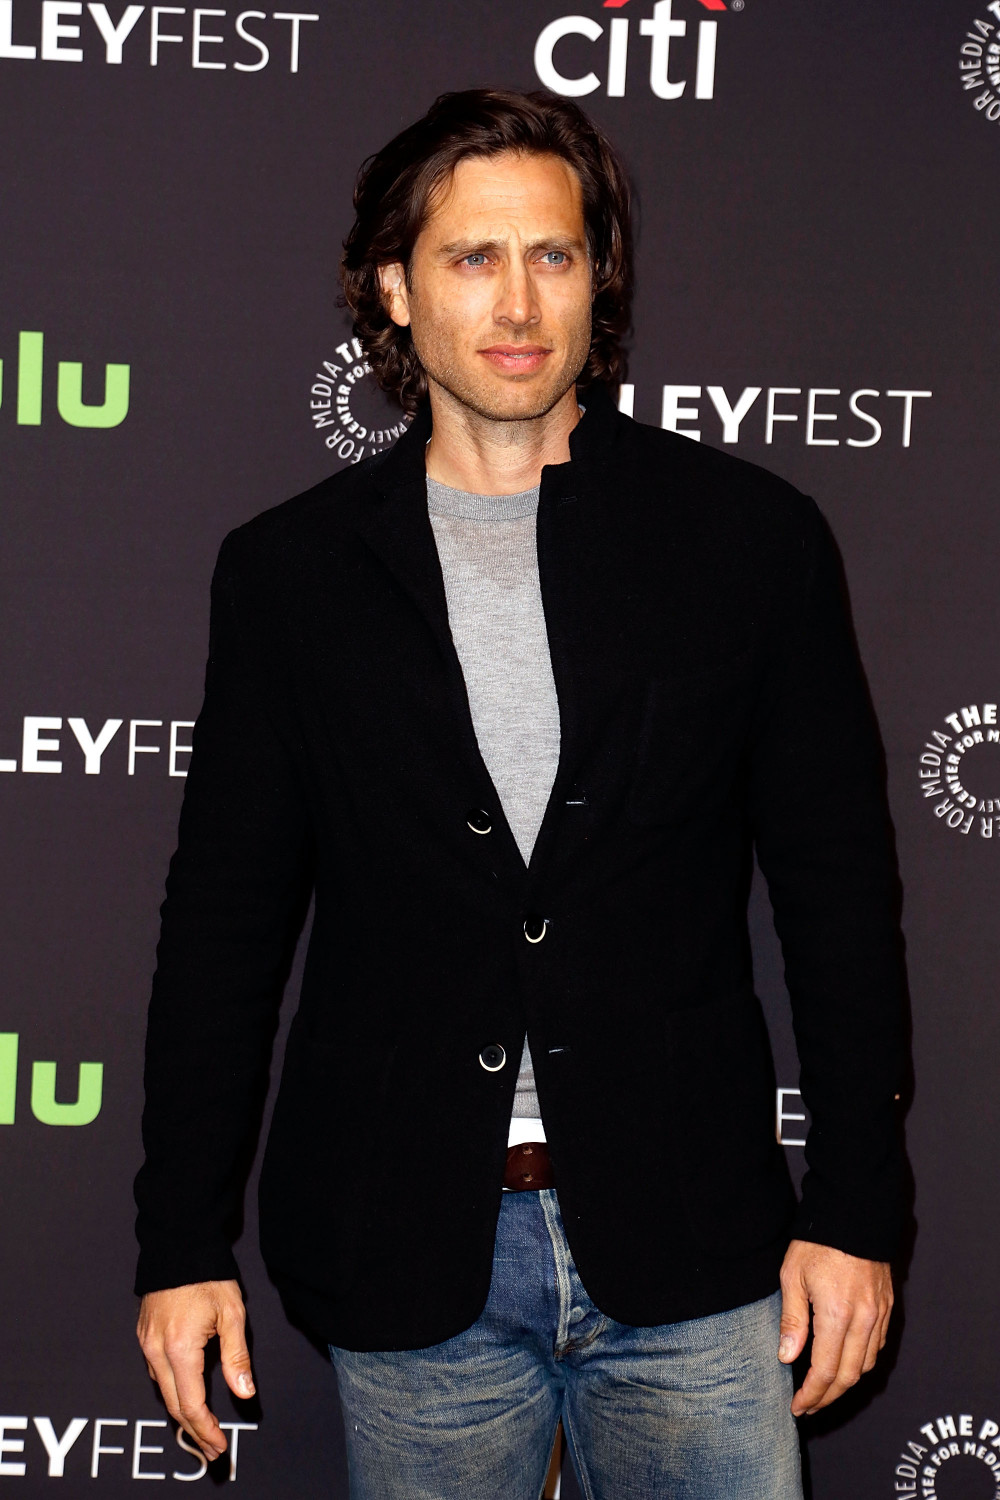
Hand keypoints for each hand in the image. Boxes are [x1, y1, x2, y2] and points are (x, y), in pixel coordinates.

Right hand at [136, 1280, 253, 1460]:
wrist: (178, 1244)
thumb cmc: (208, 1276)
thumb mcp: (232, 1314)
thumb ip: (237, 1356)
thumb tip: (244, 1393)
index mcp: (179, 1349)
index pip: (190, 1404)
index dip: (205, 1429)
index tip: (220, 1445)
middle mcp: (156, 1351)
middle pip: (172, 1404)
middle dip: (194, 1430)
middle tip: (213, 1447)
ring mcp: (146, 1343)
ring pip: (162, 1390)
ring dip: (182, 1412)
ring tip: (202, 1428)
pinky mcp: (144, 1335)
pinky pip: (156, 1372)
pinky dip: (172, 1390)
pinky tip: (186, 1394)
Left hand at [778, 1239, 891, 1415]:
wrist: (853, 1213)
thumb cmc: (818, 1242)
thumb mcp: (792, 1277)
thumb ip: (793, 1320)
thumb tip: (787, 1357)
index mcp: (837, 1315)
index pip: (825, 1371)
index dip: (811, 1394)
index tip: (798, 1406)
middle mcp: (863, 1320)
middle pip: (848, 1376)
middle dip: (827, 1397)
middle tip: (809, 1406)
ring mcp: (879, 1315)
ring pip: (865, 1365)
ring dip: (845, 1383)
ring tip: (823, 1389)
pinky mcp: (886, 1307)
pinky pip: (876, 1347)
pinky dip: (860, 1363)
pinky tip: (844, 1363)